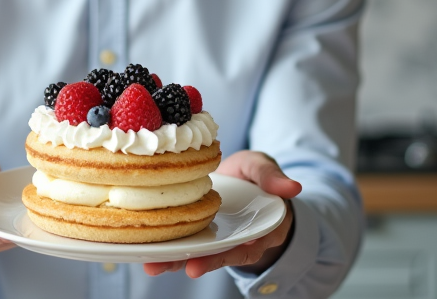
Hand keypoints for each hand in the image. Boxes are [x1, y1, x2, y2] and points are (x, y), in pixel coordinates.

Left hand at [144, 150, 300, 278]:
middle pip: (219, 254)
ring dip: (175, 260)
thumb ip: (272, 178)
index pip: (247, 243)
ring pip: (195, 252)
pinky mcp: (192, 229)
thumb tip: (294, 187)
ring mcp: (212, 236)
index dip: (238, 249)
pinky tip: (143, 250)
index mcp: (256, 228)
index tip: (235, 250)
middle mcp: (233, 238)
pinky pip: (179, 240)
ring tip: (153, 266)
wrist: (236, 178)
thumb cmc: (253, 175)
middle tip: (188, 267)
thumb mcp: (263, 169)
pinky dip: (163, 246)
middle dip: (203, 262)